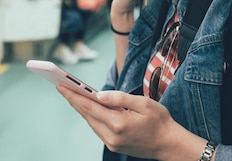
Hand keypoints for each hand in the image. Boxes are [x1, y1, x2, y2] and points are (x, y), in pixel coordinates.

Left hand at [57, 86, 187, 159]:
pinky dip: (91, 117)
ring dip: (81, 109)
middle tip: (61, 87)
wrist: (169, 145)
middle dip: (74, 100)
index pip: (89, 107)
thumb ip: (120, 97)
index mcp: (118, 123)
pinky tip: (88, 107)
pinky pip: (97, 128)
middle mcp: (111, 136)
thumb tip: (99, 94)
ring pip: (91, 122)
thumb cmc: (160, 121)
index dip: (73, 96)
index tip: (61, 86)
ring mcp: (112, 143)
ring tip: (72, 94)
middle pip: (87, 115)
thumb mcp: (144, 103)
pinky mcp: (113, 145)